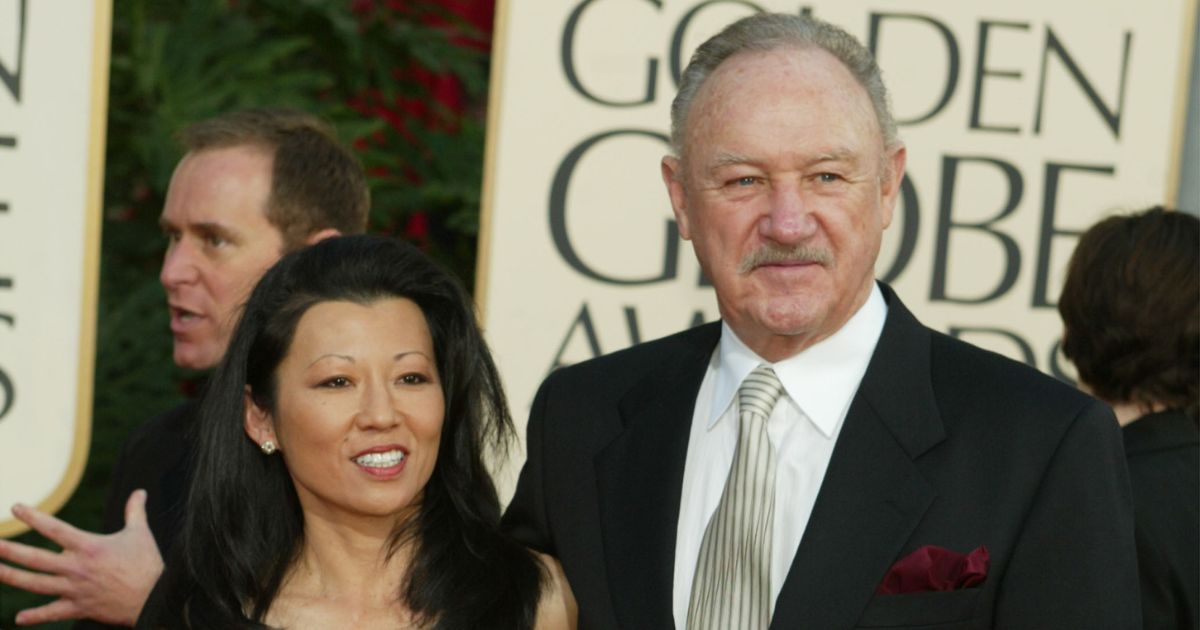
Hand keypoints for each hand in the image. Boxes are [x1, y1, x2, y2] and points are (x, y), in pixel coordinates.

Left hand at [0, 489, 163, 625]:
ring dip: (12, 577)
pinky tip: (18, 618)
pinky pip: (53, 612)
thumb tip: (140, 491)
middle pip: (36, 559)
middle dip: (10, 551)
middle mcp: (77, 568)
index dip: (34, 517)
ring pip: (36, 584)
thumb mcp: (141, 533)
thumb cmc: (148, 563)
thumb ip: (135, 511)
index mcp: (89, 547)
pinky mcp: (80, 608)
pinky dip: (35, 616)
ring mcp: (76, 589)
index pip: (55, 529)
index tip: (16, 507)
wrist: (156, 598)